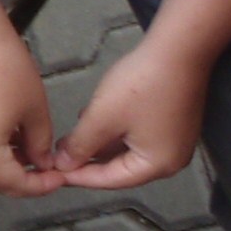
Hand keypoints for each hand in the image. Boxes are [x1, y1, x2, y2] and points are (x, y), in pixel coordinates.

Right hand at [0, 22, 66, 198]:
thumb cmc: (4, 68)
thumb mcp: (35, 109)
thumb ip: (40, 144)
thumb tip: (41, 161)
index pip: (14, 185)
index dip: (40, 185)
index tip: (59, 177)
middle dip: (19, 182)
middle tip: (44, 172)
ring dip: (0, 169)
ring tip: (26, 153)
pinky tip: (3, 137)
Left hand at [53, 35, 208, 189]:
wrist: (178, 49)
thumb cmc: (141, 85)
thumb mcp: (102, 118)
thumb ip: (80, 146)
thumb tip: (64, 165)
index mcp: (158, 165)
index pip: (111, 180)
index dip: (78, 176)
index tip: (52, 173)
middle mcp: (171, 159)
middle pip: (120, 168)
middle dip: (87, 161)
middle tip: (57, 157)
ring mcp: (174, 141)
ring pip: (127, 151)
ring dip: (97, 145)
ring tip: (68, 139)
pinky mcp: (172, 123)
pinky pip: (137, 136)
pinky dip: (113, 133)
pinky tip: (90, 121)